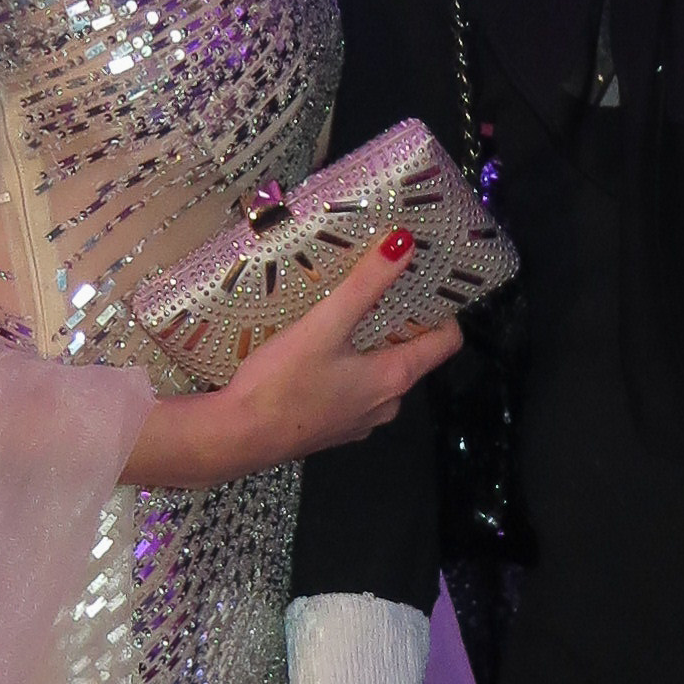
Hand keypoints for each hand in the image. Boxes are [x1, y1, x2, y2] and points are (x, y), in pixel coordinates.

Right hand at [124, 234, 460, 490]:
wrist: (236, 438)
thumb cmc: (281, 384)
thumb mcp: (325, 325)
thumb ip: (366, 284)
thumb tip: (404, 244)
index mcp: (394, 378)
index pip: (446, 343)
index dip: (442, 311)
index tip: (425, 284)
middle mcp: (386, 404)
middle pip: (411, 355)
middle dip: (400, 323)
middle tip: (378, 287)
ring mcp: (360, 421)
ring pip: (379, 374)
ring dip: (369, 346)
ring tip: (344, 314)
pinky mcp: (332, 428)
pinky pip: (352, 391)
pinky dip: (346, 369)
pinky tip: (318, 353)